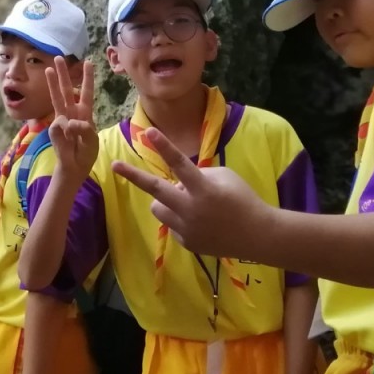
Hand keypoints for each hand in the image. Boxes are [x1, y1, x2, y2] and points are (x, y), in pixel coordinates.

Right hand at [45, 57, 97, 184]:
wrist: (74, 167)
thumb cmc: (85, 152)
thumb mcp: (92, 140)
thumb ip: (83, 129)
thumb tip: (67, 121)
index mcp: (85, 113)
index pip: (86, 92)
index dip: (87, 78)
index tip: (89, 62)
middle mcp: (72, 113)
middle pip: (67, 90)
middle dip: (63, 74)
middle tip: (58, 57)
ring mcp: (61, 120)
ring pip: (56, 98)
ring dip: (53, 84)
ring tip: (48, 70)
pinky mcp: (54, 129)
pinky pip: (59, 126)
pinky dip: (65, 133)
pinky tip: (67, 140)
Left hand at [111, 127, 268, 258]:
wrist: (258, 236)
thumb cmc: (243, 199)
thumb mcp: (225, 177)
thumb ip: (199, 175)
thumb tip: (178, 180)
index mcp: (203, 188)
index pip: (179, 164)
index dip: (163, 146)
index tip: (148, 132)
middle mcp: (191, 209)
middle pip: (155, 190)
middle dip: (133, 176)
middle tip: (114, 166)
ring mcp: (187, 228)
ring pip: (158, 207)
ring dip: (165, 200)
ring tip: (185, 201)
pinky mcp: (186, 242)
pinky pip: (172, 224)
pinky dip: (180, 218)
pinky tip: (201, 222)